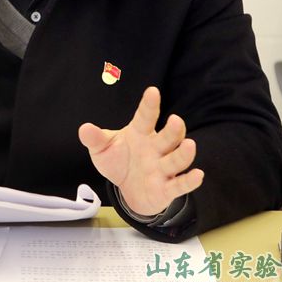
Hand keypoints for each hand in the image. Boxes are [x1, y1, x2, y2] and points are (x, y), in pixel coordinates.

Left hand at [78, 86, 203, 216]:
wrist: (128, 190)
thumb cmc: (119, 162)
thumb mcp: (102, 150)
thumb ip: (95, 139)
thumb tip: (84, 129)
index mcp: (140, 133)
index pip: (146, 117)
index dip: (149, 104)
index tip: (152, 91)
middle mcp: (156, 148)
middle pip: (169, 137)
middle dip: (173, 129)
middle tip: (175, 120)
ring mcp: (163, 168)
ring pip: (177, 159)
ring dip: (183, 153)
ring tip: (189, 144)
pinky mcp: (167, 189)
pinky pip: (180, 185)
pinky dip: (189, 181)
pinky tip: (198, 175)